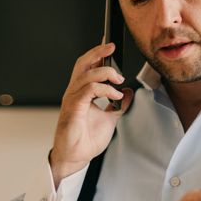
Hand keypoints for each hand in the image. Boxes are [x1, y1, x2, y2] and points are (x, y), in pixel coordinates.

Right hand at [50, 42, 133, 187]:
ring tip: (119, 81)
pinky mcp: (74, 108)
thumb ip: (117, 104)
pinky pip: (89, 90)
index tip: (109, 44)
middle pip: (83, 64)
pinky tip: (114, 95)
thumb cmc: (86, 139)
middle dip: (97, 53)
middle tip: (111, 47)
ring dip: (106, 73)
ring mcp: (72, 99)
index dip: (97, 54)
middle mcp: (74, 92)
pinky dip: (104, 89)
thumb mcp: (110, 118)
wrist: (77, 157)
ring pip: (87, 75)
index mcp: (81, 92)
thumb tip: (127, 92)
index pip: (88, 66)